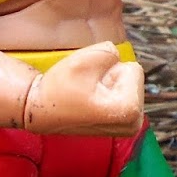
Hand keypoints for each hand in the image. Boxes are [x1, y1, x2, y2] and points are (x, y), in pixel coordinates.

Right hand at [22, 42, 144, 135]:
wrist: (42, 110)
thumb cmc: (59, 89)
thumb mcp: (84, 60)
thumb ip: (111, 50)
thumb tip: (119, 55)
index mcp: (130, 109)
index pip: (133, 68)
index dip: (108, 70)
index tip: (90, 84)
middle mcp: (135, 123)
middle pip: (132, 76)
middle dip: (110, 77)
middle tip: (87, 88)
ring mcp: (130, 126)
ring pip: (127, 84)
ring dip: (108, 84)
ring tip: (88, 94)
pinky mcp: (124, 124)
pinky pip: (123, 93)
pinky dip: (108, 93)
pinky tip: (92, 101)